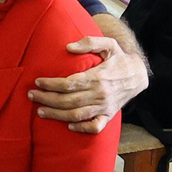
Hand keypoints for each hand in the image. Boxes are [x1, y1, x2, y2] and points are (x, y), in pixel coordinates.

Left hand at [28, 34, 146, 133]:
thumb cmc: (119, 58)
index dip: (51, 84)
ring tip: (40, 111)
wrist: (139, 75)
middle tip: (32, 96)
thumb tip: (68, 47)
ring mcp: (105, 107)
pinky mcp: (109, 115)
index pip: (69, 83)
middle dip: (47, 99)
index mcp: (98, 77)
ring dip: (56, 115)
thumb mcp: (109, 44)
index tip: (38, 82)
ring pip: (77, 115)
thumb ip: (89, 43)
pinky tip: (68, 126)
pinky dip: (82, 129)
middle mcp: (100, 94)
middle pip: (68, 100)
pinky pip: (95, 127)